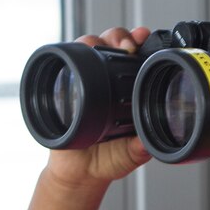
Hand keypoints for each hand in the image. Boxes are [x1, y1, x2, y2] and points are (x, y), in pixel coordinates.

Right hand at [44, 26, 153, 188]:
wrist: (79, 174)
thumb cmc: (108, 160)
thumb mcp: (130, 154)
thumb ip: (139, 148)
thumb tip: (148, 143)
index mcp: (128, 90)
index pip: (134, 58)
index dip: (139, 44)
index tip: (144, 37)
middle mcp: (106, 80)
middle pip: (110, 44)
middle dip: (119, 36)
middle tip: (128, 44)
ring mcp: (83, 81)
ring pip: (87, 48)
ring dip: (94, 40)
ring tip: (103, 44)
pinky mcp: (61, 88)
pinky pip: (62, 65)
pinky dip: (67, 56)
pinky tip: (74, 55)